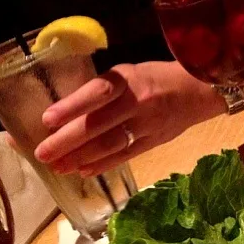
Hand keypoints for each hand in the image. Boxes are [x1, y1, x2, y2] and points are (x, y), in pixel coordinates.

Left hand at [33, 61, 224, 175]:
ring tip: (58, 166)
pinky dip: (103, 164)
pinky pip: (126, 155)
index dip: (72, 107)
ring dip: (81, 157)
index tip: (47, 120)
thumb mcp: (131, 72)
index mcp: (129, 79)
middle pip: (99, 124)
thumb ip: (105, 90)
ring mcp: (147, 125)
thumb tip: (68, 110)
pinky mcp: (154, 142)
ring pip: (110, 144)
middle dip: (68, 141)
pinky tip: (83, 171)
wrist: (200, 91)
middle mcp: (138, 103)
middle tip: (42, 153)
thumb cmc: (159, 78)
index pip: (97, 93)